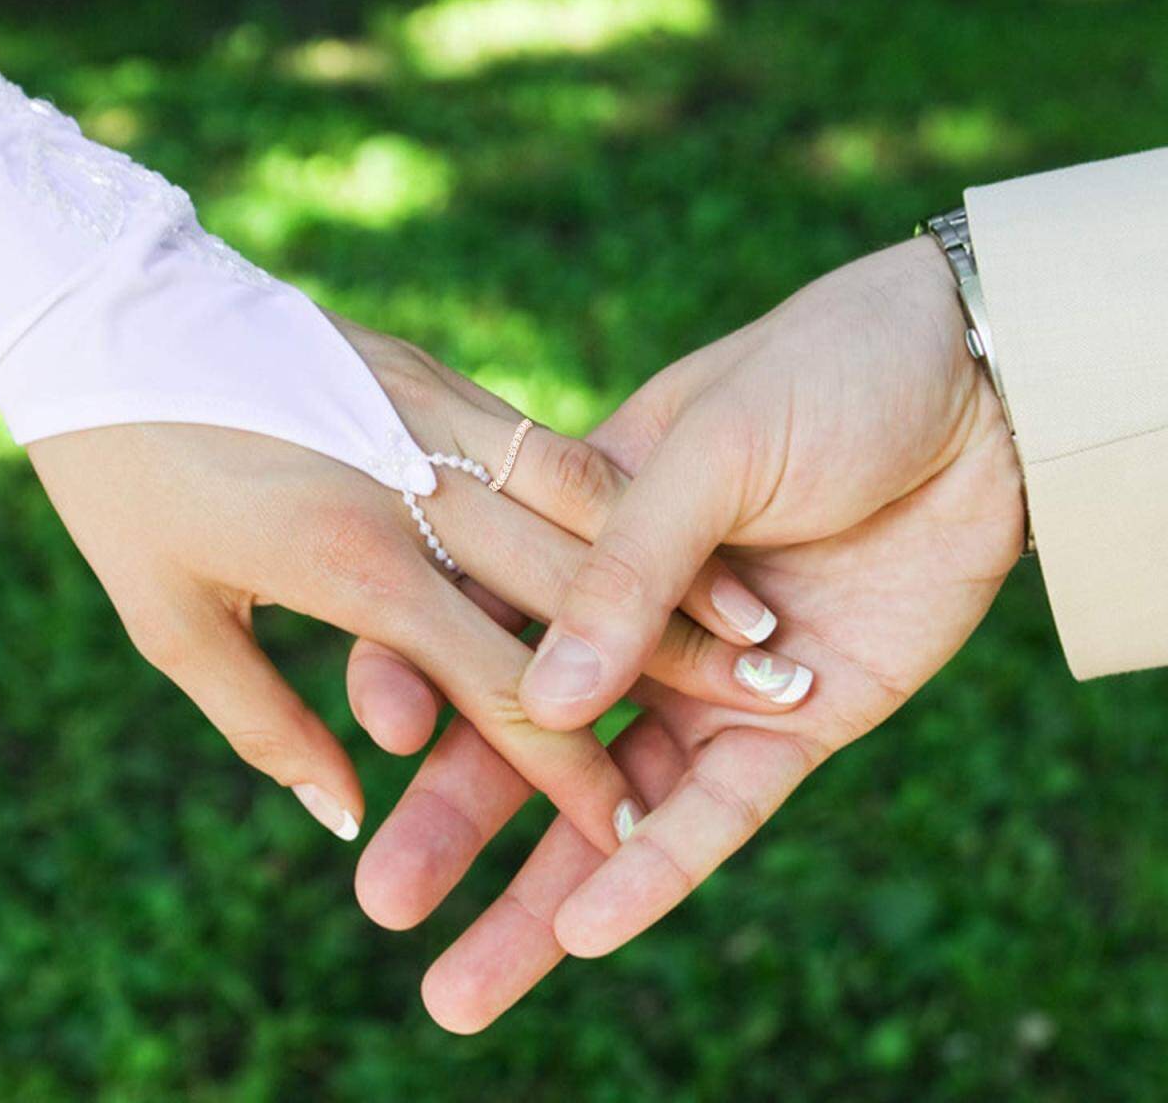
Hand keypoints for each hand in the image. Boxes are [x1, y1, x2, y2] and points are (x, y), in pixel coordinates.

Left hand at [27, 317, 771, 851]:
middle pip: (578, 594)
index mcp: (349, 558)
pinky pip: (551, 444)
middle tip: (770, 710)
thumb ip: (264, 723)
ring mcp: (436, 414)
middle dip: (681, 665)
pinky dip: (617, 501)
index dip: (573, 774)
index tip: (632, 833)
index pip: (502, 689)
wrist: (105, 304)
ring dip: (677, 570)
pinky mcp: (439, 372)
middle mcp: (415, 483)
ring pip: (588, 506)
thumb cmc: (120, 471)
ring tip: (759, 630)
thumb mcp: (162, 617)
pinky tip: (673, 532)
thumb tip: (343, 815)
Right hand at [349, 237, 1025, 1029]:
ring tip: (453, 988)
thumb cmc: (832, 371)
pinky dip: (658, 867)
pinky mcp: (797, 726)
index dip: (421, 670)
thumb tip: (545, 697)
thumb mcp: (714, 444)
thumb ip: (626, 566)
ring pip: (614, 797)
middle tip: (382, 896)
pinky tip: (589, 930)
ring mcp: (715, 680)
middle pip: (530, 729)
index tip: (380, 729)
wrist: (978, 385)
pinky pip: (718, 810)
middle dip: (457, 813)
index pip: (478, 611)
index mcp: (590, 524)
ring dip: (541, 886)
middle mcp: (640, 615)